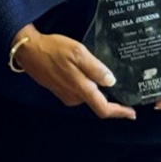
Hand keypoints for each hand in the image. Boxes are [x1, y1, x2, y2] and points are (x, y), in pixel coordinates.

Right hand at [11, 25, 135, 119]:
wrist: (28, 50)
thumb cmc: (53, 49)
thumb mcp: (77, 52)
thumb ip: (95, 68)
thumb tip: (111, 81)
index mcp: (81, 89)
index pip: (104, 108)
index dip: (119, 112)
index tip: (132, 112)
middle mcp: (74, 97)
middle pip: (97, 102)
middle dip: (109, 96)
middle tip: (121, 85)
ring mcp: (65, 95)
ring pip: (87, 95)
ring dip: (96, 88)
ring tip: (104, 75)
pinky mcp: (59, 89)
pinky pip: (78, 91)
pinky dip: (86, 85)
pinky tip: (86, 72)